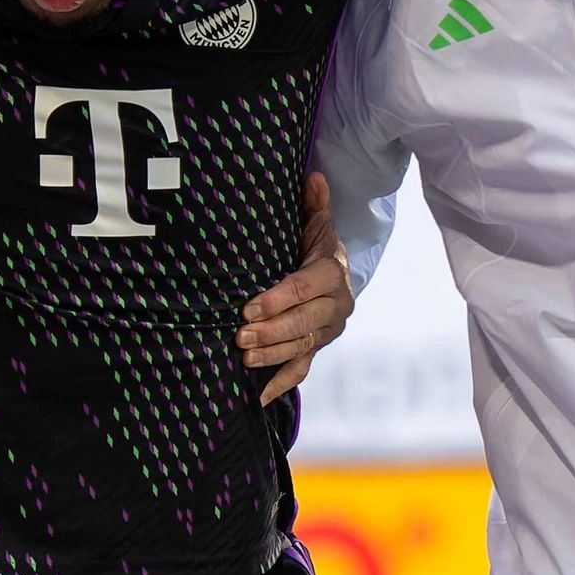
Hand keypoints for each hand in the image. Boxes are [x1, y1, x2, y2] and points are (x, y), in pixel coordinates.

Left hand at [241, 176, 352, 404]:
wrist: (334, 278)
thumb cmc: (314, 248)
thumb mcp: (316, 225)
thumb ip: (314, 205)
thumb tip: (312, 176)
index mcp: (331, 276)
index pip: (305, 288)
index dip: (279, 299)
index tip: (249, 307)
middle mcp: (335, 308)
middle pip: (303, 323)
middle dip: (272, 331)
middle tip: (240, 336)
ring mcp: (325, 333)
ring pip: (301, 348)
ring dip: (272, 356)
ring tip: (244, 358)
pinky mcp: (315, 350)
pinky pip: (300, 370)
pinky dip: (280, 384)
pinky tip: (257, 397)